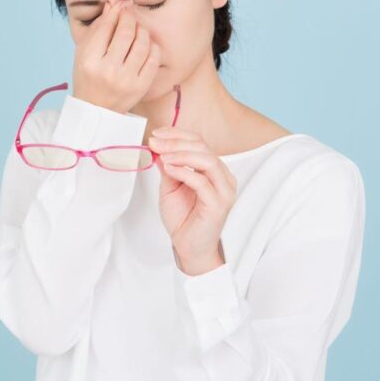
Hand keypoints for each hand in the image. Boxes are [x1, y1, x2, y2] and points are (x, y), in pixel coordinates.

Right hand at [71, 0, 161, 113]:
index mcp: (89, 60)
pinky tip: (146, 45)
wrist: (95, 109)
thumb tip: (112, 6)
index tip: (122, 6)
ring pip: (142, 44)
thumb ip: (96, 29)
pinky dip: (152, 47)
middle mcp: (108, 71)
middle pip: (126, 33)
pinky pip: (153, 59)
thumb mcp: (83, 53)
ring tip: (138, 29)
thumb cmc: (87, 76)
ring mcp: (126, 80)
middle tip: (130, 14)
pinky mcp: (141, 87)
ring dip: (142, 31)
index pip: (106, 28)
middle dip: (130, 18)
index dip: (116, 12)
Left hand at [147, 126, 237, 275]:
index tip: (156, 134)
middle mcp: (223, 177)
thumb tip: (158, 147)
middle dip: (176, 142)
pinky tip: (168, 169)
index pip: (199, 142)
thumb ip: (168, 167)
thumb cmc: (183, 218)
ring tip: (162, 156)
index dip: (177, 135)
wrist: (189, 247)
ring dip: (181, 154)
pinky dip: (184, 172)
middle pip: (203, 147)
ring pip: (208, 160)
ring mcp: (224, 190)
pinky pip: (203, 182)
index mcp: (214, 170)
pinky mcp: (219, 204)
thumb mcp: (170, 186)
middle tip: (154, 142)